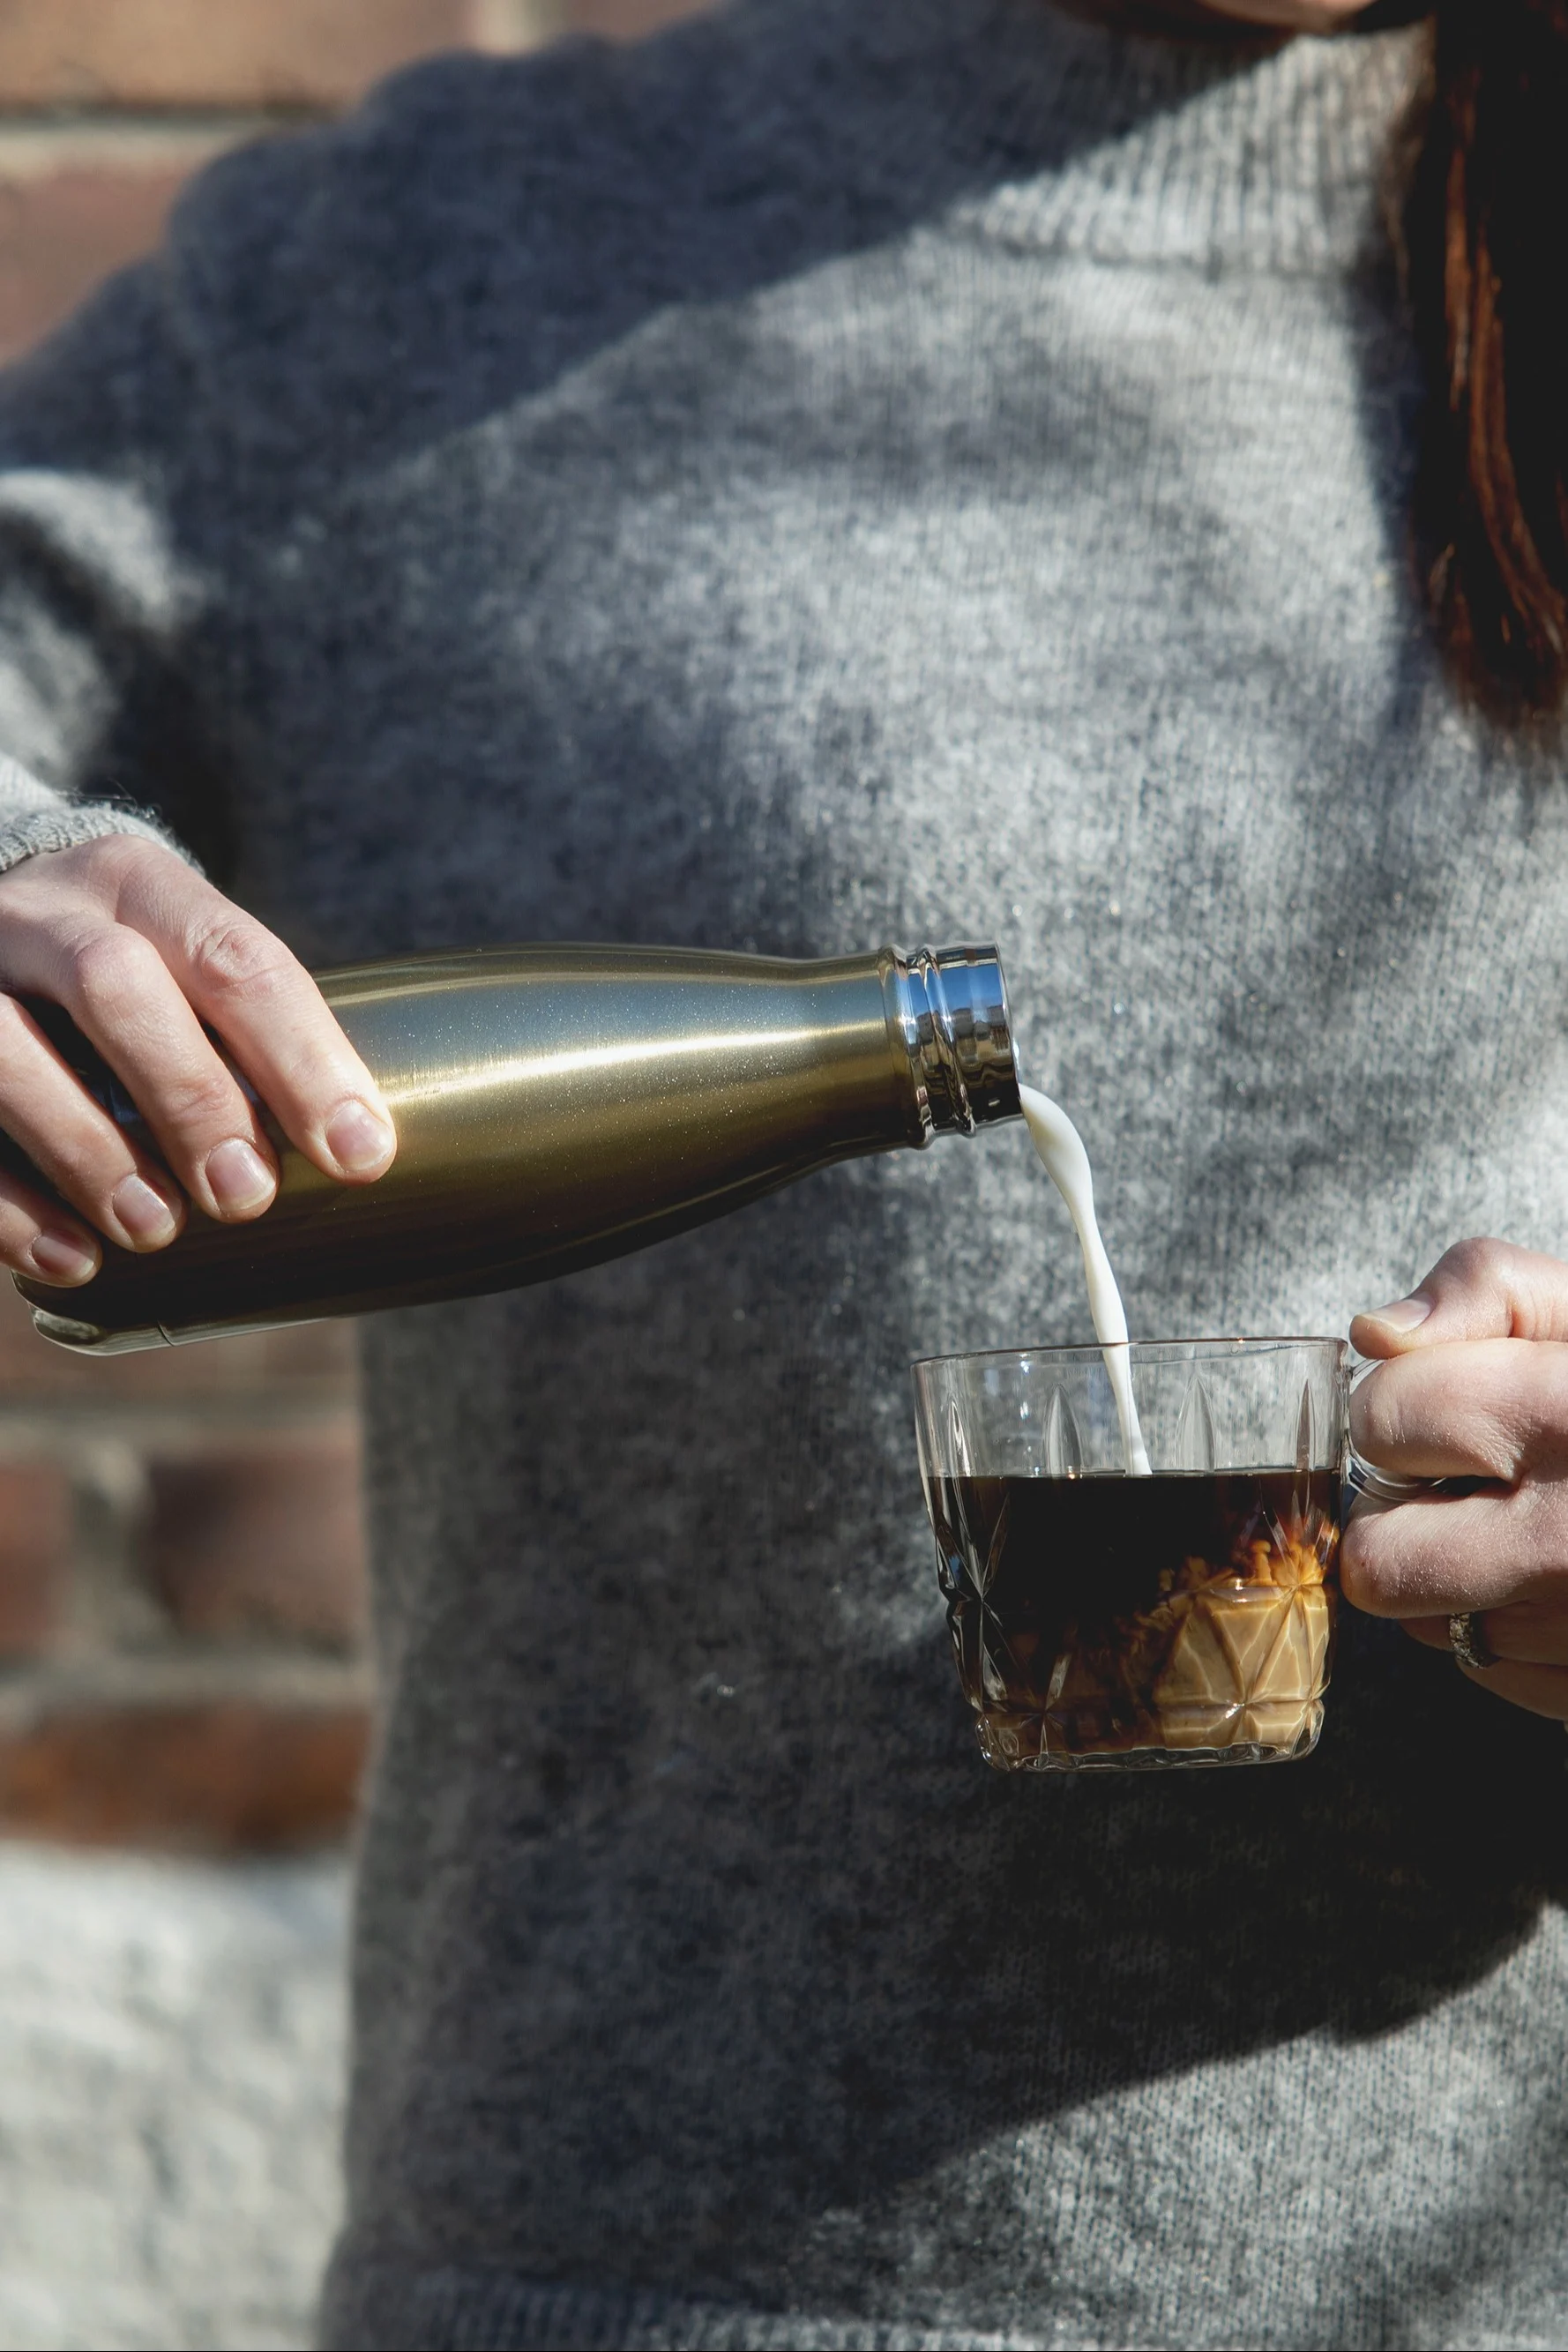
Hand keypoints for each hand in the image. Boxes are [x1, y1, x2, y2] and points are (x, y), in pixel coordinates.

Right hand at [0, 835, 395, 1286]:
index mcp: (140, 883)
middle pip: (115, 987)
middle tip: (246, 1198)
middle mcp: (45, 910)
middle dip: (190, 1097)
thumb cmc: (120, 969)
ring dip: (88, 1148)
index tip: (358, 1153)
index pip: (235, 958)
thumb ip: (240, 1027)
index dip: (303, 1059)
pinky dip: (10, 1201)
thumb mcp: (177, 955)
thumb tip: (352, 1157)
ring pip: (8, 1048)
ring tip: (156, 1229)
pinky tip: (73, 1260)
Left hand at [1344, 1238, 1567, 1721]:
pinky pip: (1495, 1672)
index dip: (1401, 1409)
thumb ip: (1487, 1288)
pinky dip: (1516, 1628)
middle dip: (1403, 1518)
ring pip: (1430, 1625)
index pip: (1380, 1422)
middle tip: (1468, 1487)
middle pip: (1375, 1561)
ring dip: (1459, 1579)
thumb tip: (1377, 1334)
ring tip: (1542, 1529)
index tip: (1449, 1410)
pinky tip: (1567, 1581)